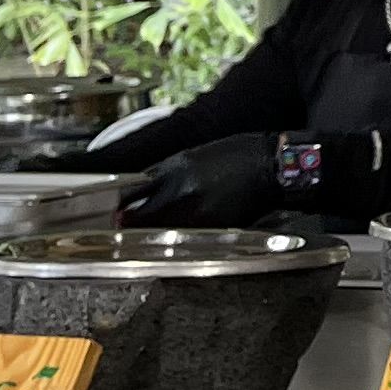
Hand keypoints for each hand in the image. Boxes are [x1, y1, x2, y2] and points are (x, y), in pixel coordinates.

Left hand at [117, 131, 282, 226]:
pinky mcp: (213, 228)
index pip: (138, 188)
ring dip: (153, 229)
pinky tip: (178, 232)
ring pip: (162, 228)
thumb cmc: (239, 155)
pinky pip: (187, 235)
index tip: (117, 207)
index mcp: (177, 168)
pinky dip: (179, 234)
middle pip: (144, 214)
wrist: (273, 166)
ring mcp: (197, 213)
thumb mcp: (198, 155)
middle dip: (131, 220)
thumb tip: (148, 187)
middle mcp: (182, 191)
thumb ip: (170, 172)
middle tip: (123, 224)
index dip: (124, 200)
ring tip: (148, 230)